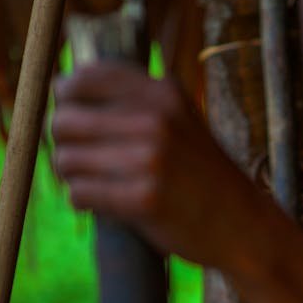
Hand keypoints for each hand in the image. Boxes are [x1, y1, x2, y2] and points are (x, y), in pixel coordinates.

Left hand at [51, 62, 266, 270]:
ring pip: (66, 159)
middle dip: (63, 143)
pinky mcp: (143, 199)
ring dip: (71, 176)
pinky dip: (83, 201)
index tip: (73, 116)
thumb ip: (134, 102)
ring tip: (92, 183)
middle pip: (65, 120)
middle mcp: (156, 120)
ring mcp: (150, 160)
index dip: (67, 98)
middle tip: (79, 160)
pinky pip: (80, 194)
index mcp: (163, 93)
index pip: (85, 78)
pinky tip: (103, 204)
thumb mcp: (180, 120)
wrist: (242, 224)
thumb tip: (60, 89)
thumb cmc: (201, 175)